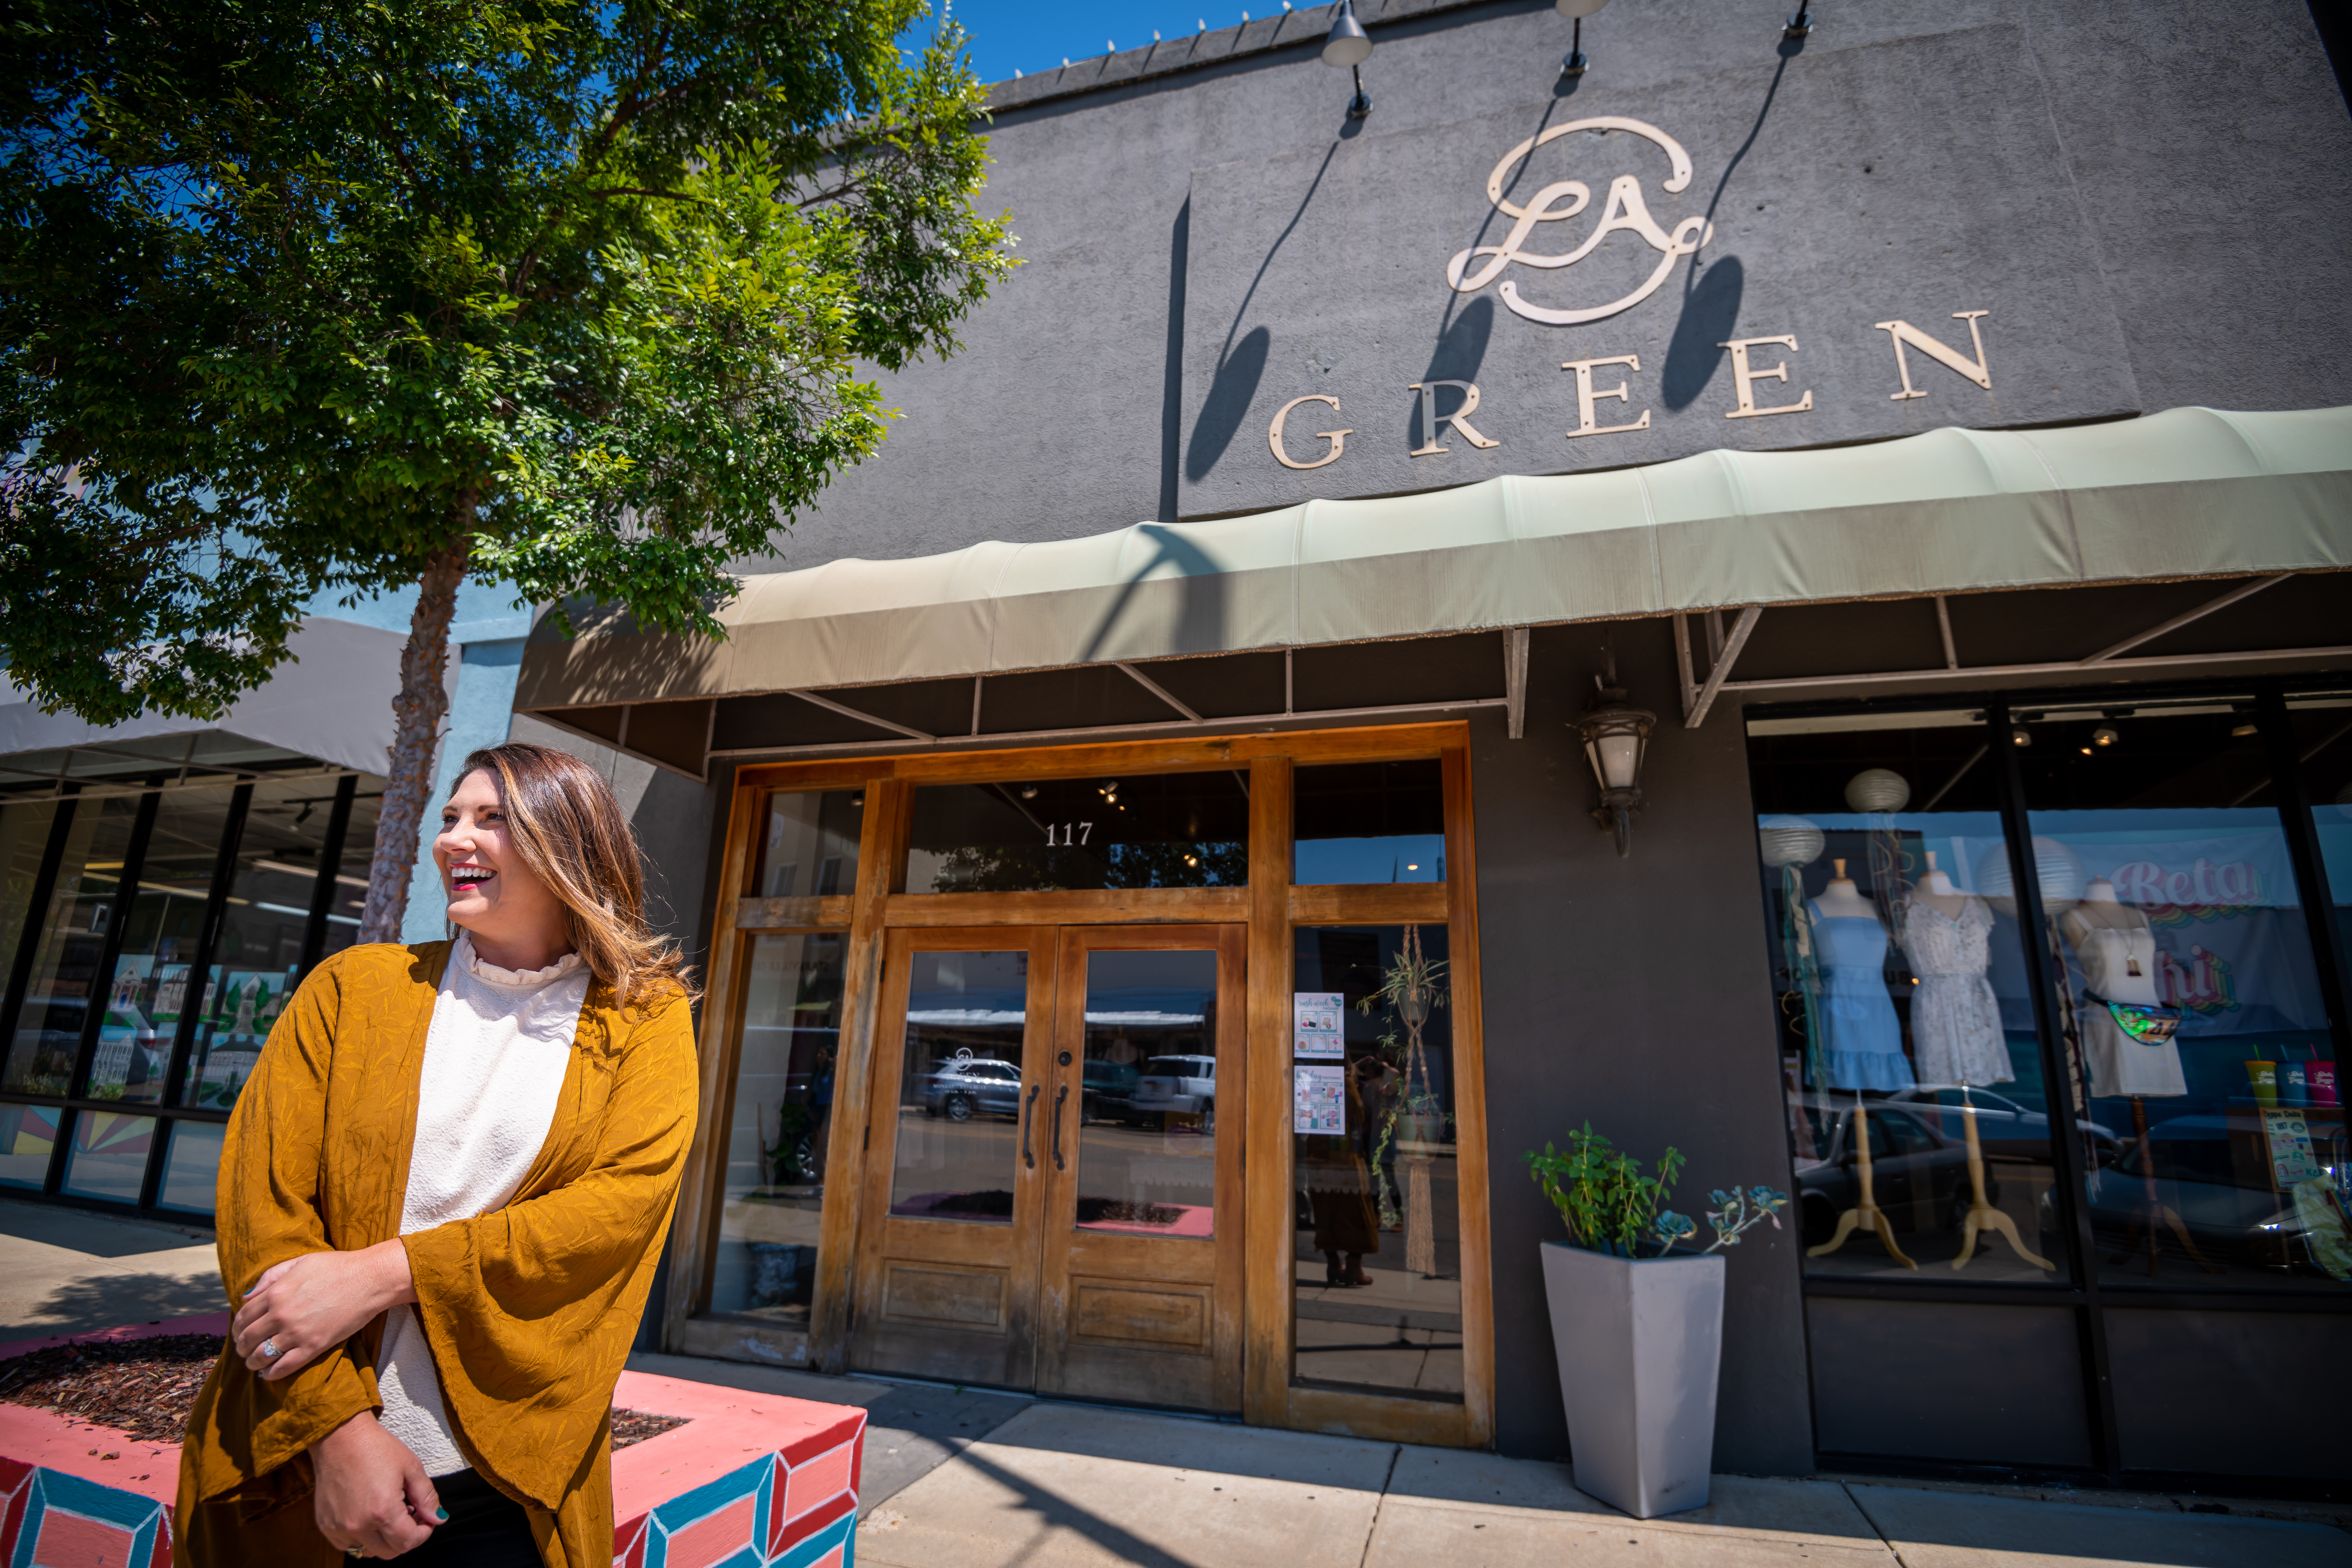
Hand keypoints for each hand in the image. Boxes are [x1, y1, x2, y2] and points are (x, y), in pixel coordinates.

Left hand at [232, 1241, 414, 1380]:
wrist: (370, 1279)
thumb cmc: (336, 1267)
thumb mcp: (299, 1263)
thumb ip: (269, 1277)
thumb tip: (245, 1297)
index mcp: (275, 1293)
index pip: (242, 1317)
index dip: (237, 1328)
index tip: (240, 1333)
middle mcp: (281, 1314)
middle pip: (247, 1339)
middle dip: (242, 1347)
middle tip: (245, 1350)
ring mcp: (297, 1332)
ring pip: (260, 1356)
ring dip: (253, 1363)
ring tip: (255, 1364)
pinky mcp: (314, 1346)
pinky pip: (283, 1367)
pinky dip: (271, 1374)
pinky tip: (269, 1374)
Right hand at [311, 1412, 442, 1557]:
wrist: (340, 1437)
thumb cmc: (375, 1447)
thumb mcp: (411, 1467)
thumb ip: (427, 1497)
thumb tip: (438, 1518)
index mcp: (382, 1511)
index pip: (408, 1542)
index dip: (423, 1533)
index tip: (426, 1520)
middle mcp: (358, 1525)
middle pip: (390, 1552)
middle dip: (405, 1538)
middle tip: (410, 1515)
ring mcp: (339, 1528)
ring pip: (369, 1551)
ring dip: (383, 1540)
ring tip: (389, 1514)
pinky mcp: (326, 1525)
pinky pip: (348, 1545)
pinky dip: (362, 1538)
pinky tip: (369, 1516)